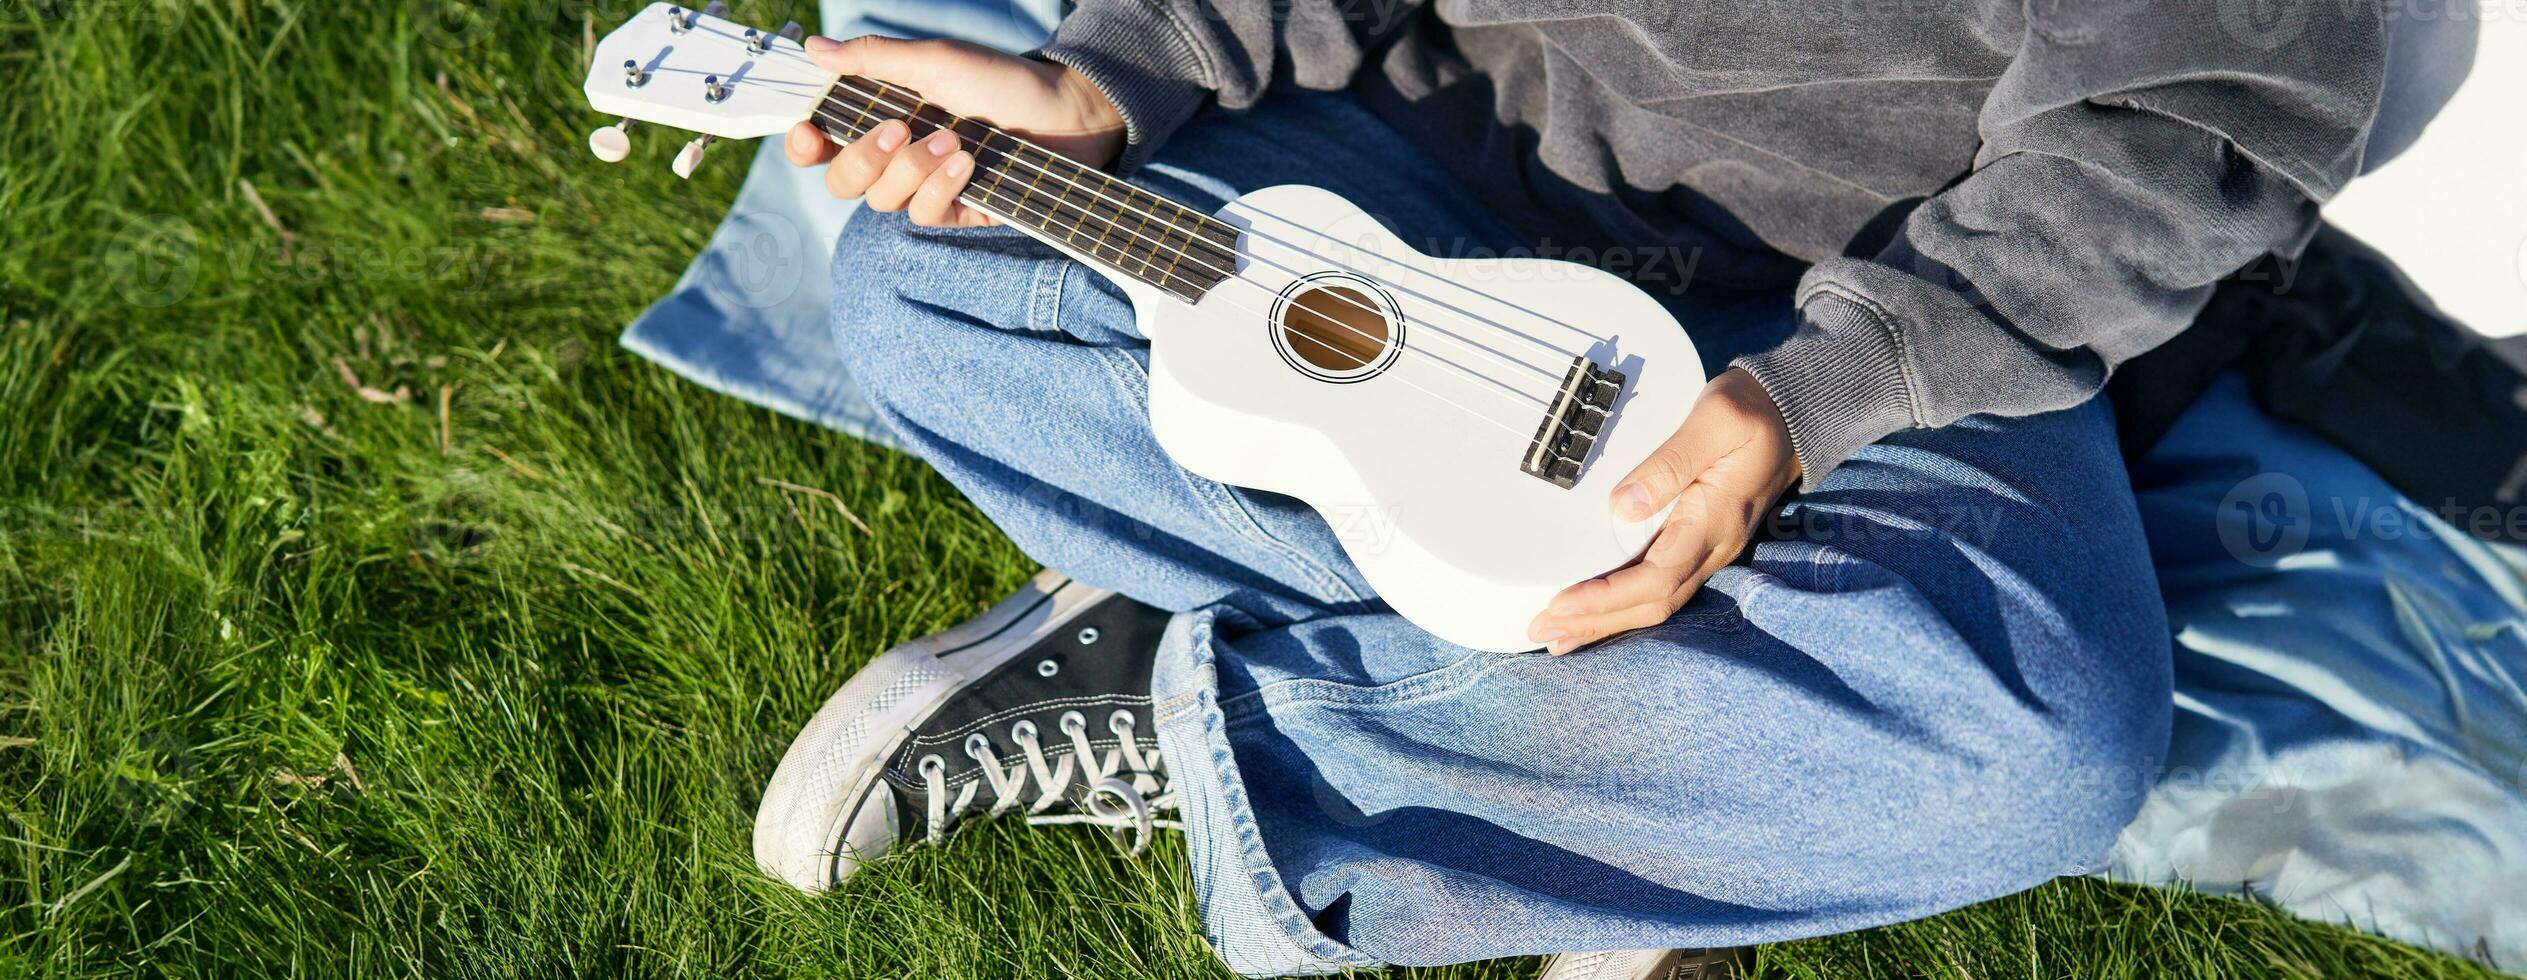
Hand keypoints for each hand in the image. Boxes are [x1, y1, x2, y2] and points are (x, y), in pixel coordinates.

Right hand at [784, 34, 1126, 226]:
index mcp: (880, 116)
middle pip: (843, 180)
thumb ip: (874, 60)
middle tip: (897, 129)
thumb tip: (814, 49)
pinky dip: (940, 188)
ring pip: (883, 199)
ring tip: (956, 138)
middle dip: (863, 159)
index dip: (805, 145)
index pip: (824, 142)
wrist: (1065, 113)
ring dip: (914, 168)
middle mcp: (895, 156)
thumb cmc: (1000, 81)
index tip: (808, 131)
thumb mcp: (936, 61)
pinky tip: (969, 163)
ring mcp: (923, 186)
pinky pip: (924, 214)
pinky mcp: (955, 211)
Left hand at [1528, 369, 1800, 654]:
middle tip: (1540, 631)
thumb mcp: (1715, 419)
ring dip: (1605, 622)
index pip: (1656, 579)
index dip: (1605, 598)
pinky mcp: (1698, 541)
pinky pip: (1658, 585)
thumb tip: (1623, 504)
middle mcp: (1713, 546)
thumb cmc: (1752, 410)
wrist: (1791, 411)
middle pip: (1651, 604)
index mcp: (1713, 521)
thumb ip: (1669, 462)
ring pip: (1655, 602)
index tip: (1561, 604)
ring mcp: (1707, 548)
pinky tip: (1595, 612)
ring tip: (1557, 635)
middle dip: (1595, 622)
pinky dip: (1622, 605)